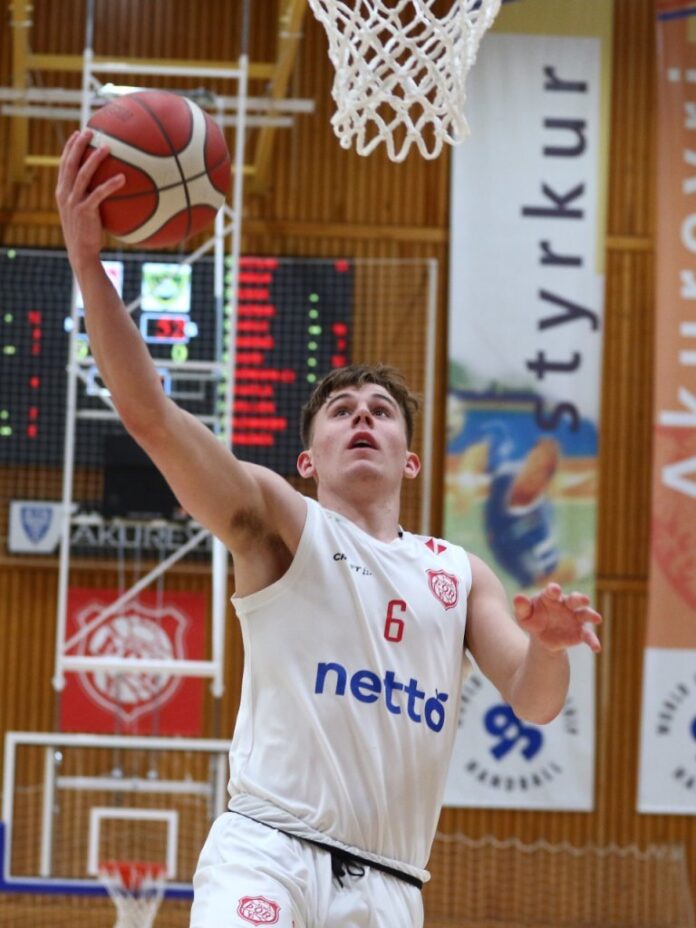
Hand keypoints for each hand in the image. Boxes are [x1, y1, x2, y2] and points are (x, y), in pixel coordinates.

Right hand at [55, 129, 124, 264]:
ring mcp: (73, 202)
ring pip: (82, 174)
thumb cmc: (87, 234)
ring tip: (107, 147)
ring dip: (94, 159)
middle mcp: (65, 194)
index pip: (64, 164)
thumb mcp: (85, 213)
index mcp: (62, 192)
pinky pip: (98, 194)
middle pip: (70, 163)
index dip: (69, 147)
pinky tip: (123, 178)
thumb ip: (91, 198)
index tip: (77, 133)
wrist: (81, 253)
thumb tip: (110, 187)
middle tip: (89, 131)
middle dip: (78, 145)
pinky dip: (110, 185)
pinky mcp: (84, 212)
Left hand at [512, 583, 601, 653]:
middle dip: (579, 598)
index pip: (553, 591)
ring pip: (585, 614)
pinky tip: (596, 648)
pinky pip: (588, 636)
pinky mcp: (580, 632)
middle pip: (574, 599)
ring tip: (597, 619)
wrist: (542, 636)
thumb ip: (522, 607)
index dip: (554, 590)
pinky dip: (593, 641)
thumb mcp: (524, 615)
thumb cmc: (533, 619)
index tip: (554, 590)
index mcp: (551, 597)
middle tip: (583, 600)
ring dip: (591, 615)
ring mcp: (575, 618)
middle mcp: (566, 605)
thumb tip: (517, 598)